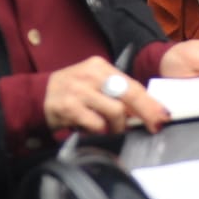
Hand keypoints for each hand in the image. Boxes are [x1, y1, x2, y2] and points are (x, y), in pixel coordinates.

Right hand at [43, 55, 171, 134]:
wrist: (36, 95)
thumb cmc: (71, 91)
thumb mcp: (93, 84)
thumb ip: (115, 93)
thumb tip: (141, 111)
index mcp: (101, 66)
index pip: (132, 84)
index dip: (149, 101)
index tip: (162, 114)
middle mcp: (91, 74)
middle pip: (128, 93)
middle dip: (146, 111)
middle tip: (154, 125)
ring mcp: (80, 90)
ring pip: (115, 111)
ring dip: (119, 127)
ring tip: (114, 131)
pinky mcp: (69, 106)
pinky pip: (95, 123)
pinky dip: (101, 131)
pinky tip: (97, 131)